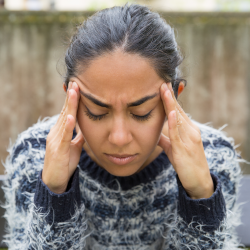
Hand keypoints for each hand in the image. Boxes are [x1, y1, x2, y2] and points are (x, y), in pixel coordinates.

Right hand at [42, 82, 84, 193]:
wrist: (55, 180)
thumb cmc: (65, 162)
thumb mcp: (74, 146)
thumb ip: (79, 136)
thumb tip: (86, 128)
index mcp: (61, 130)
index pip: (68, 112)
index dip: (72, 100)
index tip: (77, 86)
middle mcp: (57, 132)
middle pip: (66, 111)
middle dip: (71, 97)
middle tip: (75, 81)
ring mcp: (56, 140)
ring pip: (65, 119)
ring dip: (70, 105)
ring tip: (74, 91)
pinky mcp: (59, 150)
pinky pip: (65, 136)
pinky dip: (68, 126)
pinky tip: (72, 117)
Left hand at [158, 82, 213, 198]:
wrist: (198, 181)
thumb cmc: (185, 163)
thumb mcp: (173, 149)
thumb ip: (166, 139)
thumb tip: (156, 132)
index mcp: (188, 129)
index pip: (178, 110)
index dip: (170, 98)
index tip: (163, 86)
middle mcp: (190, 131)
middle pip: (178, 110)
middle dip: (169, 95)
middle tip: (162, 81)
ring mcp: (188, 139)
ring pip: (177, 117)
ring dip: (170, 103)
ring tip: (164, 89)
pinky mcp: (184, 149)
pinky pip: (177, 134)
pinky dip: (174, 122)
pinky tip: (171, 112)